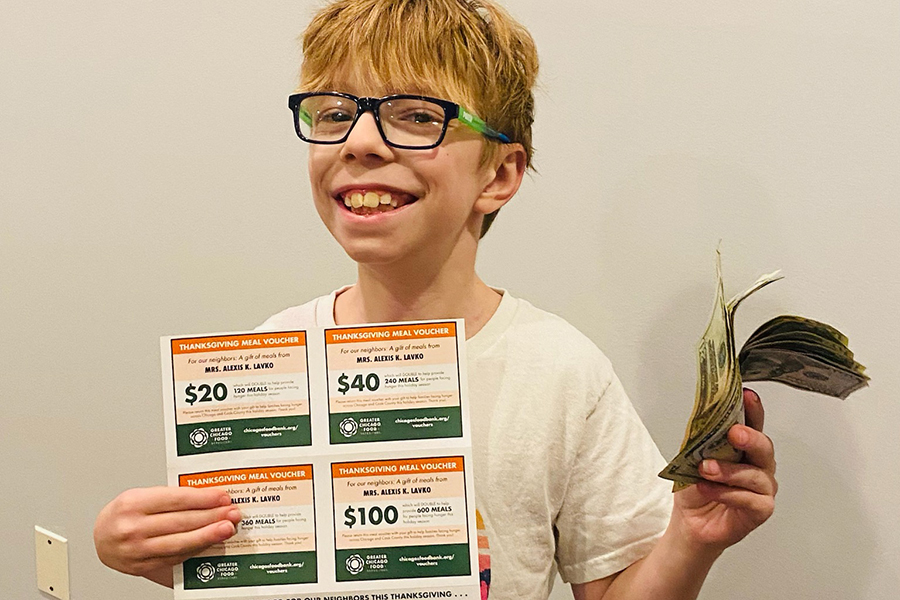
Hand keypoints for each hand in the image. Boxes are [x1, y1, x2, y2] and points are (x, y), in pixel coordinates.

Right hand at [94, 486, 241, 586]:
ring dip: (208, 536)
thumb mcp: (141, 496)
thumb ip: (171, 497)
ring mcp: (137, 551)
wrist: (101, 538)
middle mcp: (133, 528)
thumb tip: (207, 497)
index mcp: (133, 504)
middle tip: (232, 513)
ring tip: (227, 529)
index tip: (222, 496)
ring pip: (180, 543)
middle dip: (211, 517)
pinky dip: (195, 549)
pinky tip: (209, 542)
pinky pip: (175, 558)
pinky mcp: (143, 567)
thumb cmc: (124, 514)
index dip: (203, 498)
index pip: (175, 499)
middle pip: (181, 522)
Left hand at [672, 388, 777, 551]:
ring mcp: (763, 488)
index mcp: (743, 447)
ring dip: (728, 471)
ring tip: (705, 469)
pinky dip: (727, 493)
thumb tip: (703, 413)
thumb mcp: (692, 456)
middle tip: (734, 433)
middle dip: (749, 437)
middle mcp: (758, 465)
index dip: (753, 409)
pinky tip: (708, 489)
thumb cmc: (696, 487)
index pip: (753, 423)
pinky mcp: (761, 509)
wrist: (690, 521)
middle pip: (763, 446)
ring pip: (754, 474)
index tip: (747, 395)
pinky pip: (750, 499)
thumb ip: (702, 437)